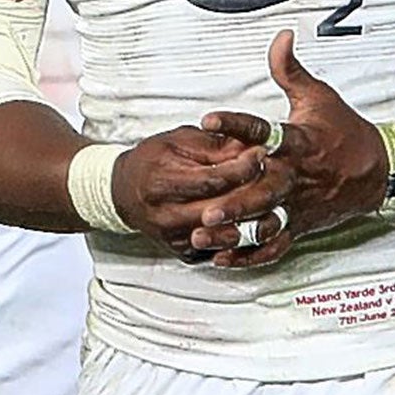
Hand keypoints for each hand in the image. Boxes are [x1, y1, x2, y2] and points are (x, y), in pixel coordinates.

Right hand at [110, 125, 278, 257]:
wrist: (122, 193)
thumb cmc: (151, 161)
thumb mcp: (177, 141)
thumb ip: (213, 146)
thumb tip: (249, 148)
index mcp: (162, 182)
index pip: (214, 180)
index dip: (242, 167)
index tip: (261, 154)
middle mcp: (165, 214)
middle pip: (223, 209)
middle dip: (252, 191)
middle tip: (272, 175)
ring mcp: (174, 237)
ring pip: (226, 234)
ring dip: (250, 217)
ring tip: (265, 198)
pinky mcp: (182, 252)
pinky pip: (220, 248)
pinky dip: (238, 234)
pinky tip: (248, 217)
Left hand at [195, 31, 388, 267]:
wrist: (383, 169)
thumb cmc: (344, 130)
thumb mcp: (319, 97)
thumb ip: (290, 70)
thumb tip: (281, 36)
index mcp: (297, 142)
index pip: (264, 130)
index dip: (237, 123)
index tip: (208, 119)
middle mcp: (296, 176)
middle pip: (264, 189)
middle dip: (236, 200)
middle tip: (207, 207)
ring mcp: (298, 204)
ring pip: (265, 222)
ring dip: (234, 232)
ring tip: (202, 236)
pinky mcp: (300, 224)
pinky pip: (275, 244)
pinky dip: (249, 256)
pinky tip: (221, 261)